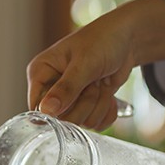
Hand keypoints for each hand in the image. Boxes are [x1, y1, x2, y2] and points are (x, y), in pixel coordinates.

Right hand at [27, 0, 164, 129]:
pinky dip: (106, 111)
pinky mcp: (85, 108)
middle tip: (93, 82)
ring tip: (100, 82)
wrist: (127, 40)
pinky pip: (94, 124)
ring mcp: (68, 101)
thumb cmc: (102, 40)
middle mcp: (51, 89)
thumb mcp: (84, 62)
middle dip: (84, 103)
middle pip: (61, 118)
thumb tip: (46, 110)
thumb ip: (66, 88)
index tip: (75, 97)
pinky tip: (108, 93)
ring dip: (97, 104)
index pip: (37, 106)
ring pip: (80, 122)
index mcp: (40, 73)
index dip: (56, 109)